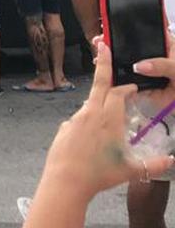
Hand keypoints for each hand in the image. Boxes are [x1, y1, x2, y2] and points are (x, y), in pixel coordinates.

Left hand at [46, 41, 174, 200]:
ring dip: (99, 102)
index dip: (126, 87)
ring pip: (89, 104)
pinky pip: (79, 120)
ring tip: (107, 112)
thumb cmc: (99, 174)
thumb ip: (153, 165)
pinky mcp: (64, 128)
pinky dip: (87, 121)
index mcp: (109, 119)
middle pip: (99, 84)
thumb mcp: (131, 170)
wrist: (65, 182)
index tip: (133, 87)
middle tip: (102, 45)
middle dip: (103, 64)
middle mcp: (90, 113)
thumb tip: (172, 161)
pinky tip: (91, 137)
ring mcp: (74, 119)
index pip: (119, 93)